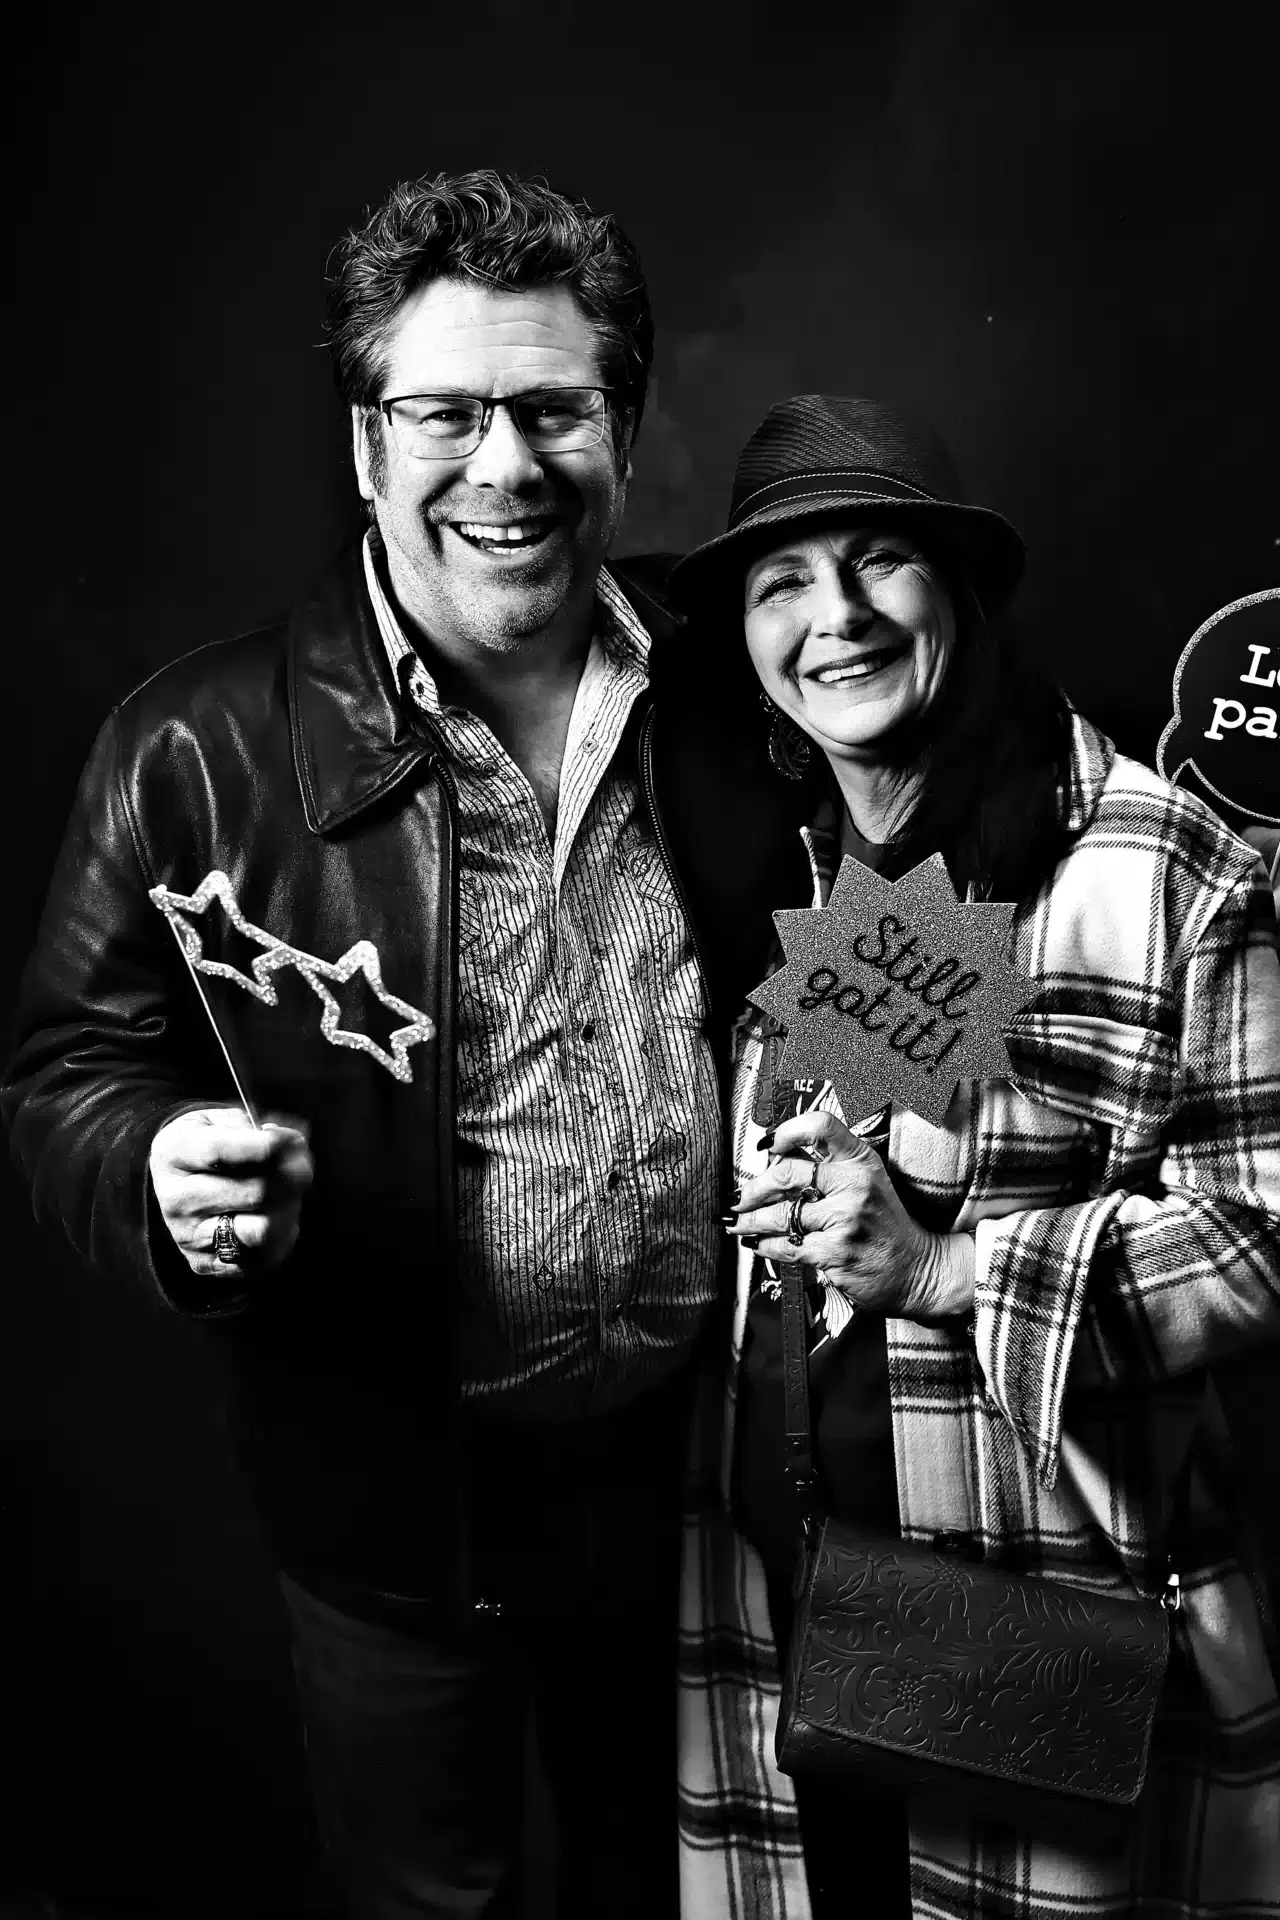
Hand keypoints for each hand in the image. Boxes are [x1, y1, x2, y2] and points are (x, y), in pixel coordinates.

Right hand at [148, 1107, 314, 1282]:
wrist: (179, 1182)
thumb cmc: (209, 1143)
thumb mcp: (220, 1119)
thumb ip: (254, 1126)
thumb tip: (291, 1143)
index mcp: (174, 1152)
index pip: (221, 1151)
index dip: (268, 1146)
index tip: (292, 1141)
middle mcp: (176, 1199)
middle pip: (255, 1192)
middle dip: (293, 1176)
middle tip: (303, 1164)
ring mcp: (189, 1236)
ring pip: (262, 1230)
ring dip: (289, 1208)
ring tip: (290, 1193)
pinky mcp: (206, 1263)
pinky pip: (263, 1257)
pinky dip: (282, 1234)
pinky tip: (277, 1214)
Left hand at [727, 1111, 973, 1323]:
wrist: (917, 1269)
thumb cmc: (886, 1225)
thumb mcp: (868, 1182)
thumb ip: (830, 1167)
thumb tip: (776, 1160)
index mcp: (861, 1161)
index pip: (821, 1127)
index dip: (787, 1130)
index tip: (767, 1144)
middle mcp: (854, 1185)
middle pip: (786, 1173)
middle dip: (752, 1188)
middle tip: (738, 1196)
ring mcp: (845, 1220)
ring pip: (779, 1214)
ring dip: (749, 1220)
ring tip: (737, 1222)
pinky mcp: (835, 1252)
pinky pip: (786, 1245)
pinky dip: (764, 1245)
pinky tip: (757, 1243)